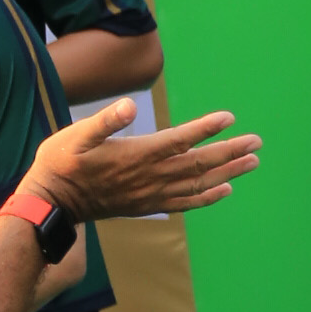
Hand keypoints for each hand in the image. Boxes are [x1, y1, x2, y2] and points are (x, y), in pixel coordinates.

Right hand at [25, 98, 261, 217]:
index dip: (205, 129)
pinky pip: (186, 203)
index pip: (179, 140)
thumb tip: (128, 105)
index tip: (230, 118)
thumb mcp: (76, 135)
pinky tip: (226, 189)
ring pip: (198, 183)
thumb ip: (105, 121)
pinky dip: (208, 196)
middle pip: (199, 163)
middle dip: (230, 151)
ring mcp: (151, 194)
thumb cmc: (62, 163)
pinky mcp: (148, 206)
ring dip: (228, 172)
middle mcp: (150, 177)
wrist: (52, 204)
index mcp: (137, 155)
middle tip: (258, 141)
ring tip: (253, 162)